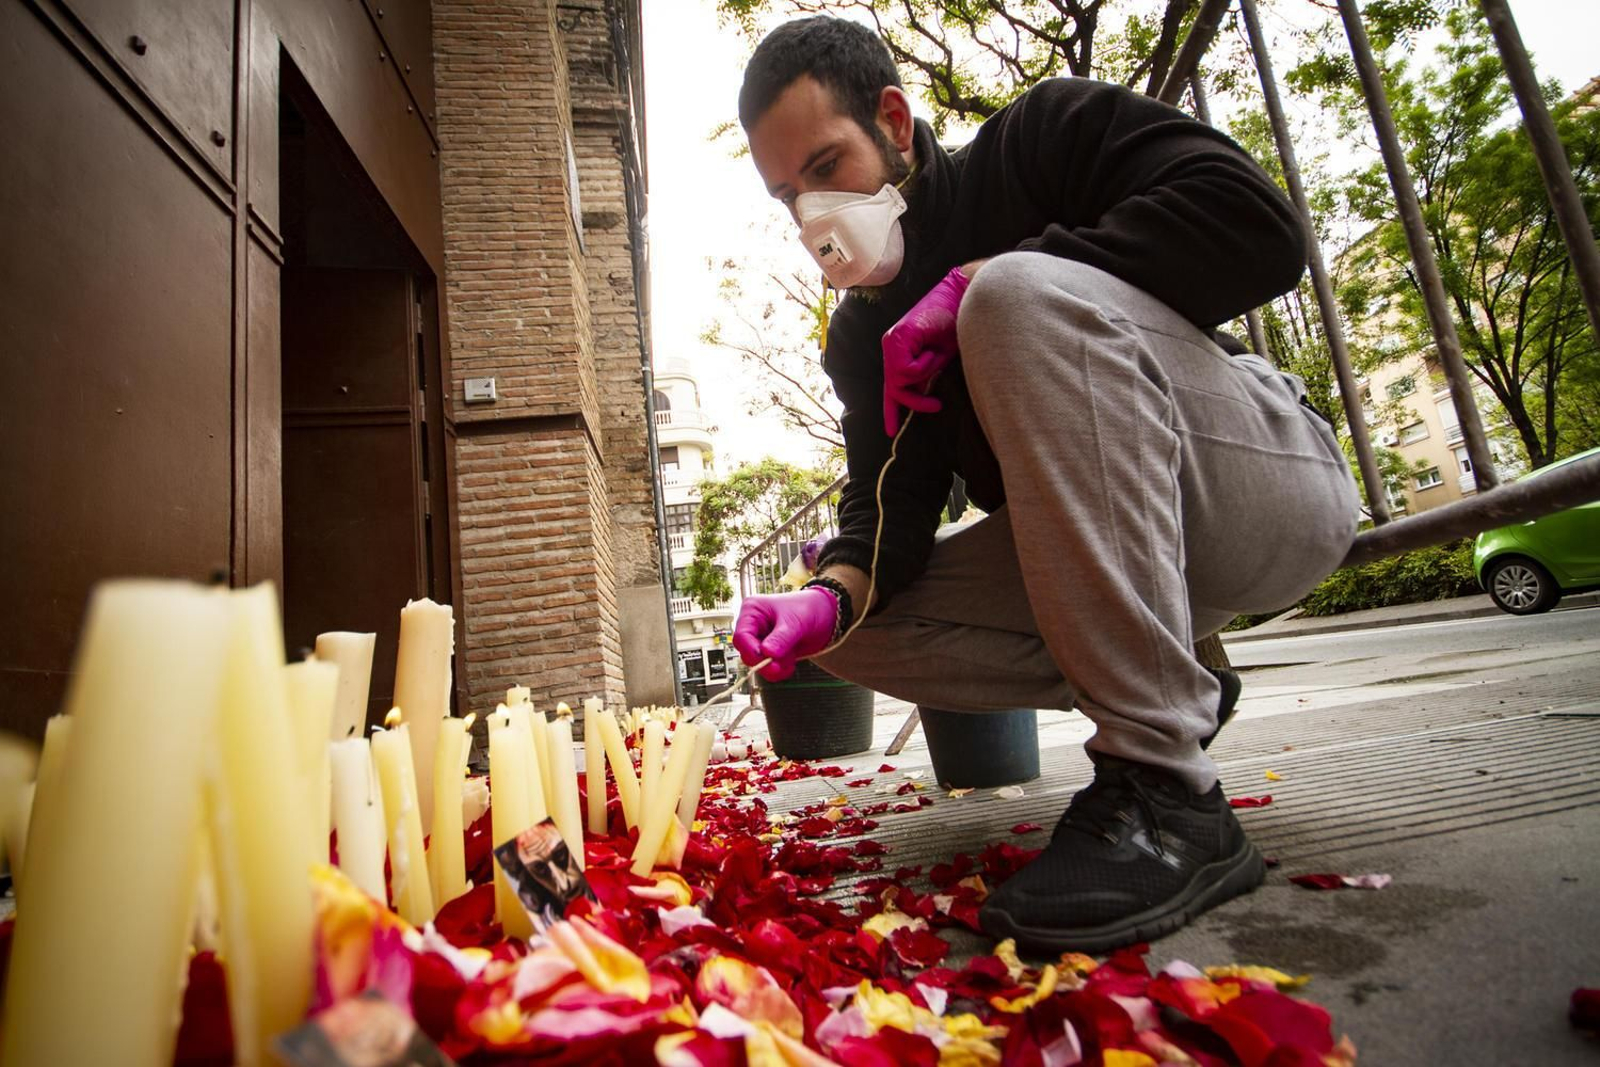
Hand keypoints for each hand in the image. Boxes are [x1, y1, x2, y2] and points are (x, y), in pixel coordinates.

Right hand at [732, 587, 837, 681]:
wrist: (826, 617)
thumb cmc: (808, 609)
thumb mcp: (795, 622)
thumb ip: (781, 638)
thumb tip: (767, 653)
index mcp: (752, 611)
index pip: (741, 636)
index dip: (751, 650)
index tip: (766, 658)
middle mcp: (753, 627)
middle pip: (746, 653)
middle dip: (764, 662)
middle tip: (779, 667)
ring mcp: (761, 641)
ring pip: (757, 664)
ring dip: (774, 667)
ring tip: (791, 658)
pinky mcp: (770, 653)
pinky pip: (768, 669)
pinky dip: (780, 670)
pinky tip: (791, 662)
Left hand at [881, 266, 970, 435]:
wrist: (962, 299)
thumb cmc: (956, 325)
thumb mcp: (939, 359)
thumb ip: (926, 376)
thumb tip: (920, 396)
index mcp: (898, 351)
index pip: (891, 386)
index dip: (891, 410)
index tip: (890, 431)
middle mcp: (891, 346)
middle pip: (894, 388)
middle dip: (914, 401)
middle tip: (936, 405)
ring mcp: (892, 342)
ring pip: (901, 380)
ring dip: (926, 375)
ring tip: (938, 358)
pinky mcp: (898, 338)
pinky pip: (908, 369)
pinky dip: (925, 365)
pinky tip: (934, 350)